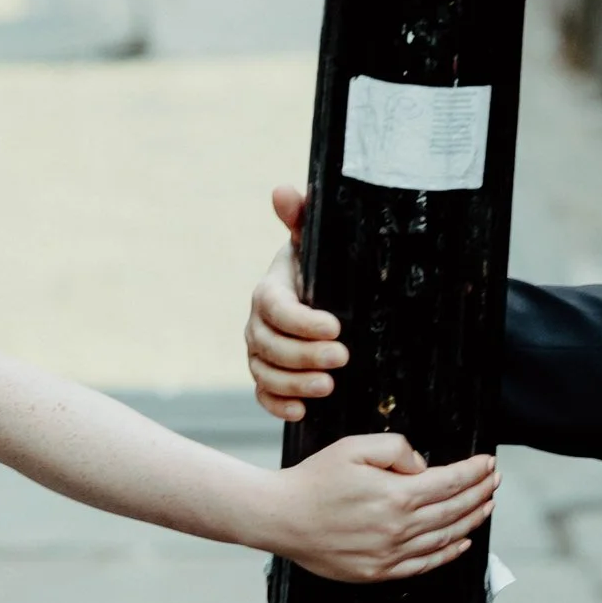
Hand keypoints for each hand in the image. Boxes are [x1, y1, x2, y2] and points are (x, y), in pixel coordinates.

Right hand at [248, 182, 347, 421]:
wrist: (324, 297)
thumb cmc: (320, 267)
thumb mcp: (315, 242)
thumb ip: (301, 218)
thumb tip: (283, 190)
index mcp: (270, 290)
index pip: (274, 308)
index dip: (301, 321)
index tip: (334, 327)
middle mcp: (259, 324)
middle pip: (269, 345)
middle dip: (304, 355)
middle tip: (342, 358)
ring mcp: (261, 353)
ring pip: (265, 373)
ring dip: (295, 384)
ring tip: (329, 386)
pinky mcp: (269, 378)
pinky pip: (263, 396)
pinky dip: (279, 406)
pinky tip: (303, 412)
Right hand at [270, 429, 496, 582]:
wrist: (281, 517)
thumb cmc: (314, 479)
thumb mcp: (354, 447)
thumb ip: (395, 449)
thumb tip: (423, 466)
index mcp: (396, 495)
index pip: (450, 482)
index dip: (474, 472)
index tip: (488, 463)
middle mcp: (399, 528)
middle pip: (454, 510)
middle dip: (479, 493)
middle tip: (494, 482)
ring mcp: (390, 553)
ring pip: (444, 538)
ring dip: (471, 521)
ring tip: (486, 507)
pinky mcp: (378, 571)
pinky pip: (424, 564)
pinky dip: (448, 554)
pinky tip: (462, 543)